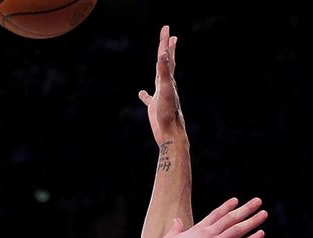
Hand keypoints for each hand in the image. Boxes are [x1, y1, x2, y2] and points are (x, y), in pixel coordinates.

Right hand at [138, 25, 185, 145]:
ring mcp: (160, 96)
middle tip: (170, 36)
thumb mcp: (166, 90)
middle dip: (167, 49)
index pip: (165, 57)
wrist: (170, 134)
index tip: (166, 28)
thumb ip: (164, 72)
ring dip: (159, 67)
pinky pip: (149, 98)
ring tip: (160, 59)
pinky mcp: (155, 107)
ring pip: (159, 77)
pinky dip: (145, 95)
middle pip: (166, 63)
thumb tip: (163, 55)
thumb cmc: (169, 113)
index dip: (164, 42)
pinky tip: (142, 93)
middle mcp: (165, 85)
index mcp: (168, 79)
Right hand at [146, 198, 266, 237]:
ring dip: (252, 220)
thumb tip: (176, 220)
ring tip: (264, 213)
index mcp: (198, 229)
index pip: (216, 214)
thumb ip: (175, 229)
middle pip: (231, 218)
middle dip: (246, 209)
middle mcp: (209, 233)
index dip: (227, 207)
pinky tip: (261, 233)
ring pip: (238, 229)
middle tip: (257, 201)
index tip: (236, 201)